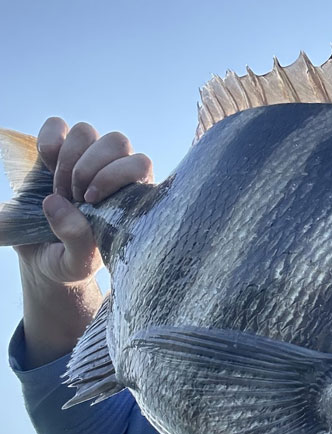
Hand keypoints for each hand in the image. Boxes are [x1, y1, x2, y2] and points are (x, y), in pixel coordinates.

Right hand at [15, 117, 152, 284]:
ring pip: (87, 132)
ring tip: (59, 190)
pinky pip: (57, 126)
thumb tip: (56, 203)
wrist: (43, 257)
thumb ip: (76, 240)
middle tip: (74, 197)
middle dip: (90, 167)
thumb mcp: (77, 262)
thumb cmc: (70, 260)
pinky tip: (45, 163)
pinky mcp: (56, 152)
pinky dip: (49, 139)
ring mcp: (85, 159)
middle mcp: (114, 172)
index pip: (140, 164)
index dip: (114, 176)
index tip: (90, 201)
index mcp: (132, 196)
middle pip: (116, 141)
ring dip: (69, 159)